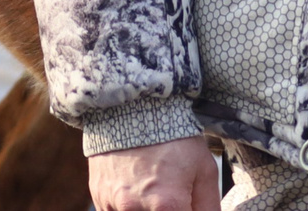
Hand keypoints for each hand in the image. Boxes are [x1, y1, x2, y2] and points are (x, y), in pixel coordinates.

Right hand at [87, 138, 219, 210]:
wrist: (136, 107)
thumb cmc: (174, 137)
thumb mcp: (204, 170)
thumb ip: (208, 207)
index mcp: (166, 205)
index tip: (186, 202)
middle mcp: (135, 209)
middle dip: (167, 210)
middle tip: (170, 193)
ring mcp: (112, 204)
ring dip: (146, 208)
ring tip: (153, 187)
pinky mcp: (99, 197)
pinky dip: (128, 206)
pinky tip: (136, 187)